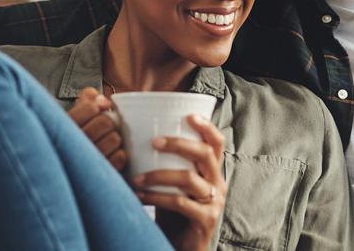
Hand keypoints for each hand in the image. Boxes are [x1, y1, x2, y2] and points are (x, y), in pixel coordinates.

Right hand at [67, 87, 125, 169]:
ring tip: (106, 142)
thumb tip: (103, 99)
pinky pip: (120, 157)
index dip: (99, 106)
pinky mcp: (99, 173)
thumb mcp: (75, 115)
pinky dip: (120, 155)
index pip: (91, 107)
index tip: (102, 108)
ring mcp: (86, 162)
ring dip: (115, 139)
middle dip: (109, 123)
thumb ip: (86, 99)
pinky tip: (110, 155)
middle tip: (105, 128)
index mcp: (65, 127)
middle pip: (105, 122)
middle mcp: (73, 145)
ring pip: (114, 139)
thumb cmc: (76, 139)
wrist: (71, 172)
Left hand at [134, 114, 226, 250]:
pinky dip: (157, 198)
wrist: (184, 247)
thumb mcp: (174, 186)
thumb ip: (166, 165)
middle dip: (178, 144)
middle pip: (204, 154)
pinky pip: (180, 203)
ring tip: (137, 178)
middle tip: (153, 142)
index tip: (188, 115)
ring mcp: (214, 202)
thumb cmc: (175, 213)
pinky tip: (140, 197)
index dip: (206, 126)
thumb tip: (135, 138)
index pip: (216, 142)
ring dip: (158, 176)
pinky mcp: (206, 220)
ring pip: (189, 179)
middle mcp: (218, 184)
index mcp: (212, 171)